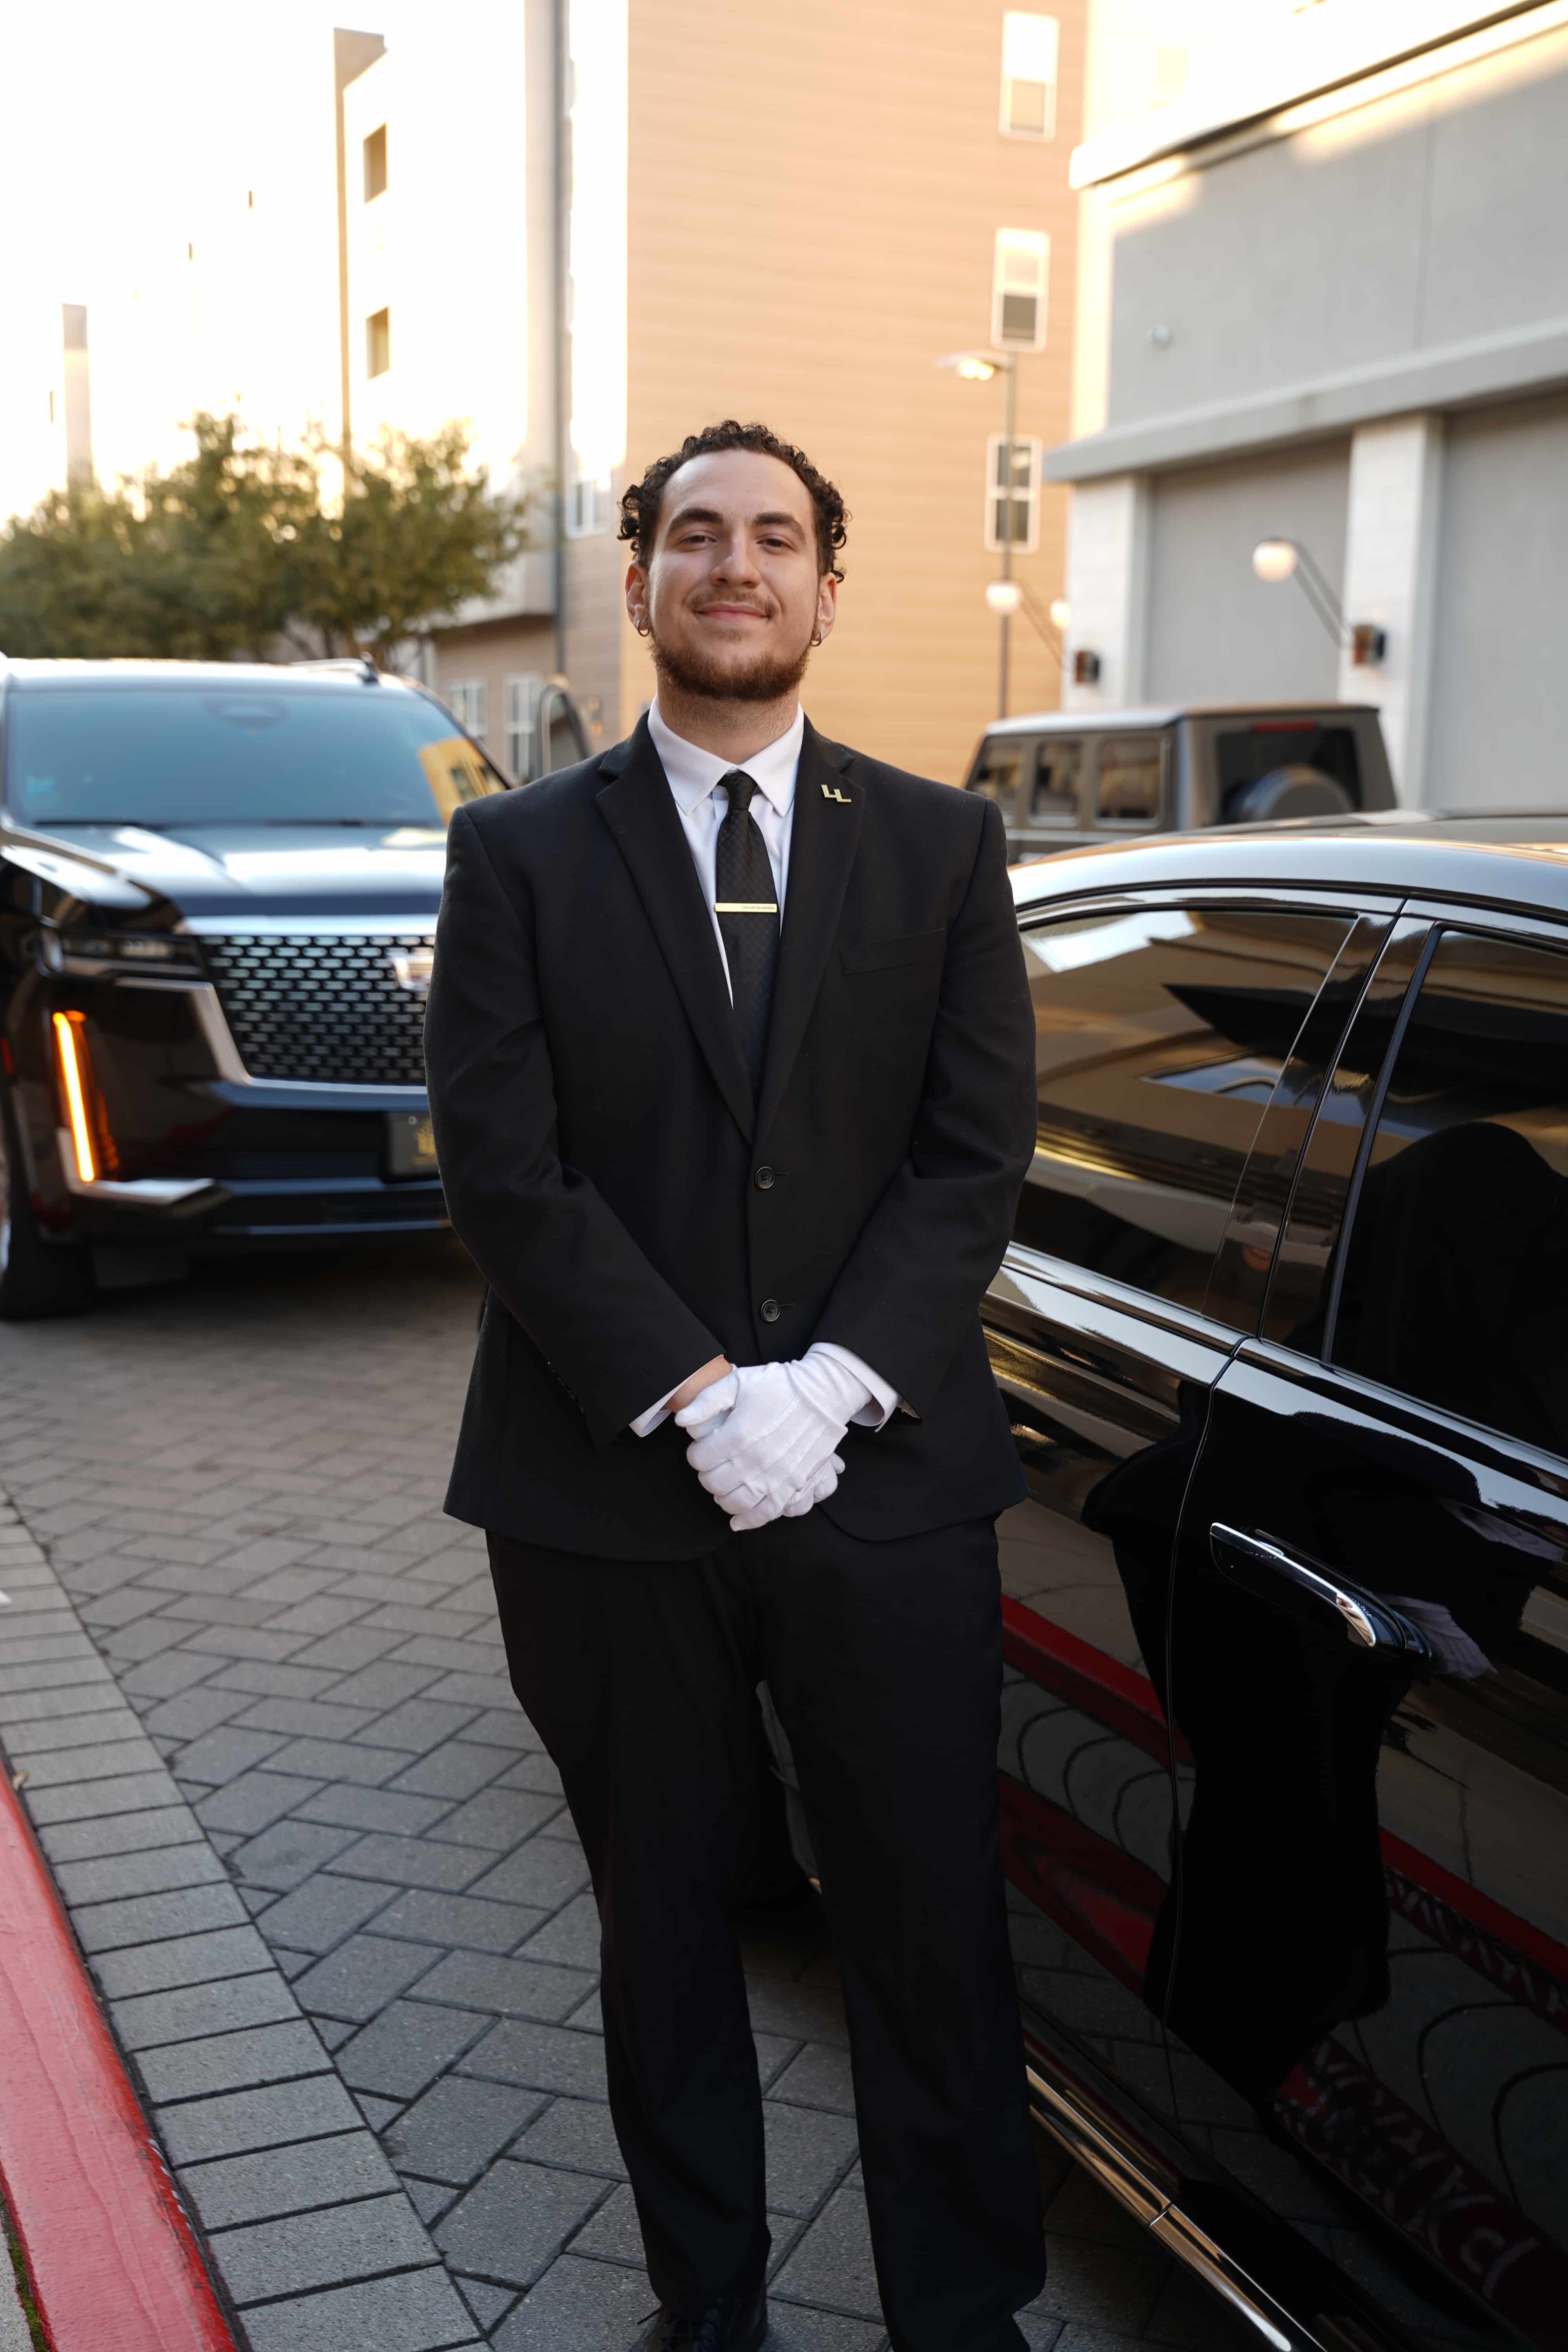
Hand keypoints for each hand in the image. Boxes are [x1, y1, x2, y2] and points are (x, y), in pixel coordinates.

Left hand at [676, 1355, 870, 1529]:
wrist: (823, 1393)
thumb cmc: (780, 1385)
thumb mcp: (739, 1381)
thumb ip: (706, 1401)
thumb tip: (681, 1421)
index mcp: (737, 1436)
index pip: (699, 1460)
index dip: (696, 1454)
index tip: (703, 1448)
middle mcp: (753, 1461)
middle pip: (714, 1484)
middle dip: (707, 1476)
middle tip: (713, 1465)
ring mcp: (774, 1477)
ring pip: (735, 1503)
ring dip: (723, 1499)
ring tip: (725, 1488)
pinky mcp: (792, 1486)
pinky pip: (765, 1514)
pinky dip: (749, 1521)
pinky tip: (738, 1521)